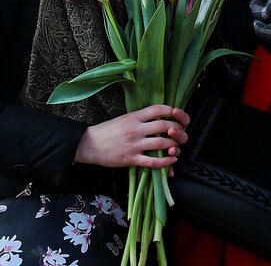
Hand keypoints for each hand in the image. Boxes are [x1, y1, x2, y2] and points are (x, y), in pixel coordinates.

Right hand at [75, 105, 189, 169]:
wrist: (89, 144)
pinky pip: (153, 161)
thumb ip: (140, 118)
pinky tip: (171, 160)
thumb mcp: (124, 118)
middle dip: (177, 129)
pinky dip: (166, 162)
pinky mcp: (131, 159)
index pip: (158, 109)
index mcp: (134, 116)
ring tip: (177, 146)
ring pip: (162, 143)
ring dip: (174, 145)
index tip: (177, 114)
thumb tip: (159, 118)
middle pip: (164, 125)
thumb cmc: (107, 131)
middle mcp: (135, 129)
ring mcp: (134, 144)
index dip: (171, 111)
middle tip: (180, 133)